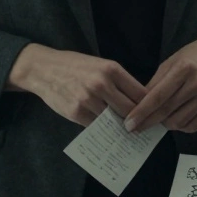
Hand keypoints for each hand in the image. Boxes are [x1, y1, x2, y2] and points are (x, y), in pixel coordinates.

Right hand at [8, 45, 146, 126]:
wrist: (43, 68)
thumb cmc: (74, 66)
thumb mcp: (98, 65)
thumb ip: (117, 81)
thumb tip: (137, 102)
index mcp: (111, 69)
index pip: (140, 93)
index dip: (149, 106)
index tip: (153, 114)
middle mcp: (101, 84)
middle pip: (130, 110)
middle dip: (138, 120)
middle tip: (143, 128)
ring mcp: (88, 99)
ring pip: (114, 121)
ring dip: (120, 127)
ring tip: (126, 131)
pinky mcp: (76, 112)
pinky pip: (97, 126)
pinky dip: (103, 129)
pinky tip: (107, 131)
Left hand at [123, 35, 196, 133]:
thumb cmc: (192, 56)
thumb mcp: (170, 62)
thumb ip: (155, 83)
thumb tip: (139, 105)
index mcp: (183, 69)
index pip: (158, 96)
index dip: (142, 112)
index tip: (129, 123)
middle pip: (167, 111)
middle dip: (148, 122)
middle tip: (135, 128)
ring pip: (180, 121)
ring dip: (164, 125)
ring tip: (156, 120)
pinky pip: (194, 125)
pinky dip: (180, 127)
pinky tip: (173, 121)